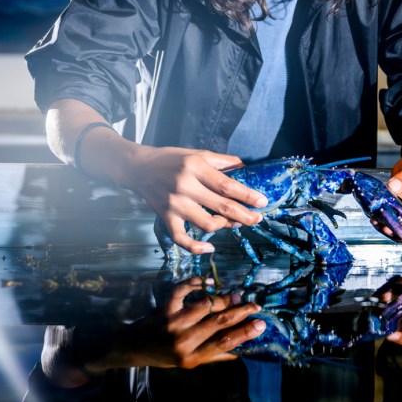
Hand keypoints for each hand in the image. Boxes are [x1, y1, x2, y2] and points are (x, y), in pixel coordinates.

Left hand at [116, 278, 265, 368]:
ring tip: (235, 296)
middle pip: (218, 322)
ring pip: (204, 305)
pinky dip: (195, 283)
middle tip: (255, 305)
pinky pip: (183, 290)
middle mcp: (183, 340)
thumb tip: (240, 351)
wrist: (133, 348)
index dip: (245, 333)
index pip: (223, 344)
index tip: (261, 324)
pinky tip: (207, 282)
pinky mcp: (164, 308)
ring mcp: (173, 322)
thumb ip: (213, 356)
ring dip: (223, 298)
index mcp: (191, 357)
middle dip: (240, 312)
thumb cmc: (164, 356)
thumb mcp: (188, 362)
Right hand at [121, 145, 268, 253]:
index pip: (227, 185)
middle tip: (257, 218)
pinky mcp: (165, 217)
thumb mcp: (198, 154)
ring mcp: (174, 204)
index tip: (262, 202)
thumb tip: (246, 167)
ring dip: (225, 226)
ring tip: (235, 223)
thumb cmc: (171, 159)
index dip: (247, 195)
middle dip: (244, 215)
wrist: (138, 168)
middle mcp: (185, 186)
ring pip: (206, 223)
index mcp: (195, 167)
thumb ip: (223, 161)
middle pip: (221, 206)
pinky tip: (209, 247)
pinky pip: (181, 238)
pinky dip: (195, 247)